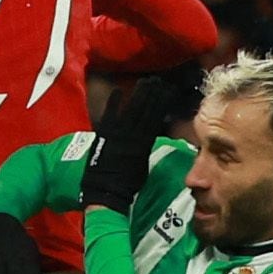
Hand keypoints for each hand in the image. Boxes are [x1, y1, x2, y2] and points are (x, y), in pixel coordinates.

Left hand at [80, 85, 159, 216]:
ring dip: (138, 95)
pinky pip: (109, 115)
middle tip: (158, 80)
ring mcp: (118, 134)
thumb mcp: (142, 166)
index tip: (168, 91)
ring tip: (145, 81)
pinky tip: (118, 91)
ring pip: (132, 110)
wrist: (106, 193)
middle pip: (146, 110)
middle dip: (152, 94)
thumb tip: (150, 137)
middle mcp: (133, 136)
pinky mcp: (104, 135)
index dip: (162, 104)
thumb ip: (145, 149)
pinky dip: (114, 103)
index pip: (156, 118)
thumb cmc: (126, 185)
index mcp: (144, 144)